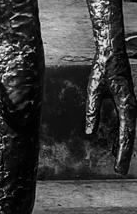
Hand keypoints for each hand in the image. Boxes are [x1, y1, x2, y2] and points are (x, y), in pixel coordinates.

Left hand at [86, 45, 135, 174]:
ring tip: (117, 161)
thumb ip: (92, 111)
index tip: (118, 168)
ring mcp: (131, 105)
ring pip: (128, 131)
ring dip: (123, 146)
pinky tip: (114, 144)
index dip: (122, 153)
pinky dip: (121, 136)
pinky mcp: (126, 102)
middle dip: (124, 154)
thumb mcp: (93, 89)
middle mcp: (132, 108)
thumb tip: (89, 133)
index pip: (125, 136)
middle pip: (129, 136)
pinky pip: (125, 124)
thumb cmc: (103, 68)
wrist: (112, 51)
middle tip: (119, 170)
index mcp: (127, 106)